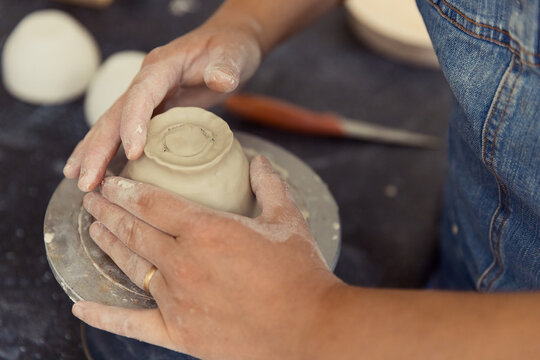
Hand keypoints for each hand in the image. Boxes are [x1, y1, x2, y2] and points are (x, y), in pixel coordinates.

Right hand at [63, 21, 261, 191]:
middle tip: (87, 181)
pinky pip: (124, 131)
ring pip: (112, 125)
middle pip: (114, 114)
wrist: (226, 44)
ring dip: (94, 153)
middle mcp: (147, 81)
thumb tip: (220, 79)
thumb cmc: (229, 48)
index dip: (133, 122)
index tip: (133, 153)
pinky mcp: (153, 110)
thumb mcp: (233, 54)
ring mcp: (146, 96)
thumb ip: (225, 67)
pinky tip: (101, 172)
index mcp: (163, 66)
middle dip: (98, 148)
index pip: (141, 94)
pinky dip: (109, 151)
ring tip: (80, 182)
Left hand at [73, 156, 341, 359]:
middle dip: (110, 210)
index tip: (111, 181)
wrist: (309, 329)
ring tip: (93, 228)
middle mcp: (183, 262)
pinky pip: (133, 322)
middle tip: (93, 198)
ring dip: (109, 244)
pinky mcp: (179, 332)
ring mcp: (177, 299)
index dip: (127, 189)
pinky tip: (81, 305)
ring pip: (131, 266)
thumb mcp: (287, 221)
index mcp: (206, 230)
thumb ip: (268, 186)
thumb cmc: (300, 273)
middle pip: (134, 229)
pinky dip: (104, 314)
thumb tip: (258, 161)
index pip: (152, 202)